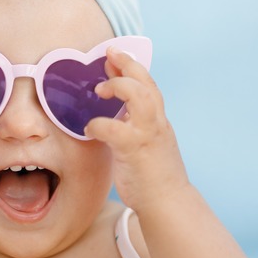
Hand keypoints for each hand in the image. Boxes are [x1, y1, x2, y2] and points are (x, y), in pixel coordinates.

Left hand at [84, 47, 188, 212]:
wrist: (168, 203)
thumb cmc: (152, 176)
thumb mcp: (146, 143)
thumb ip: (133, 126)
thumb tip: (113, 113)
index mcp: (158, 121)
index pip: (149, 84)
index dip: (132, 66)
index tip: (115, 54)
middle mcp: (156, 123)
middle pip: (146, 83)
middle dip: (127, 64)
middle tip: (108, 56)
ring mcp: (148, 135)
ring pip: (140, 97)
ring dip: (118, 87)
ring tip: (100, 90)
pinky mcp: (135, 150)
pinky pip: (115, 129)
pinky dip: (99, 124)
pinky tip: (90, 128)